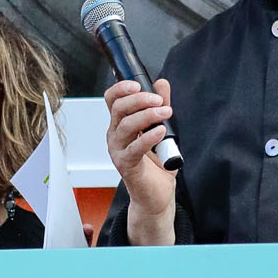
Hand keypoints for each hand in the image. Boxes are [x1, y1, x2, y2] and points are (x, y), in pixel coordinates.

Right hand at [104, 77, 177, 244]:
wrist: (157, 194)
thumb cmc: (156, 165)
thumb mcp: (162, 129)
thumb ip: (160, 106)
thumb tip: (162, 84)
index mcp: (121, 124)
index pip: (112, 100)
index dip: (121, 88)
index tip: (137, 85)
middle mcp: (115, 135)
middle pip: (118, 108)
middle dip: (140, 100)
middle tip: (160, 101)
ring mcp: (118, 150)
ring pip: (126, 125)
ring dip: (147, 115)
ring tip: (166, 113)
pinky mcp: (125, 165)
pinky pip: (135, 147)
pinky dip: (148, 137)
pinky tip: (160, 131)